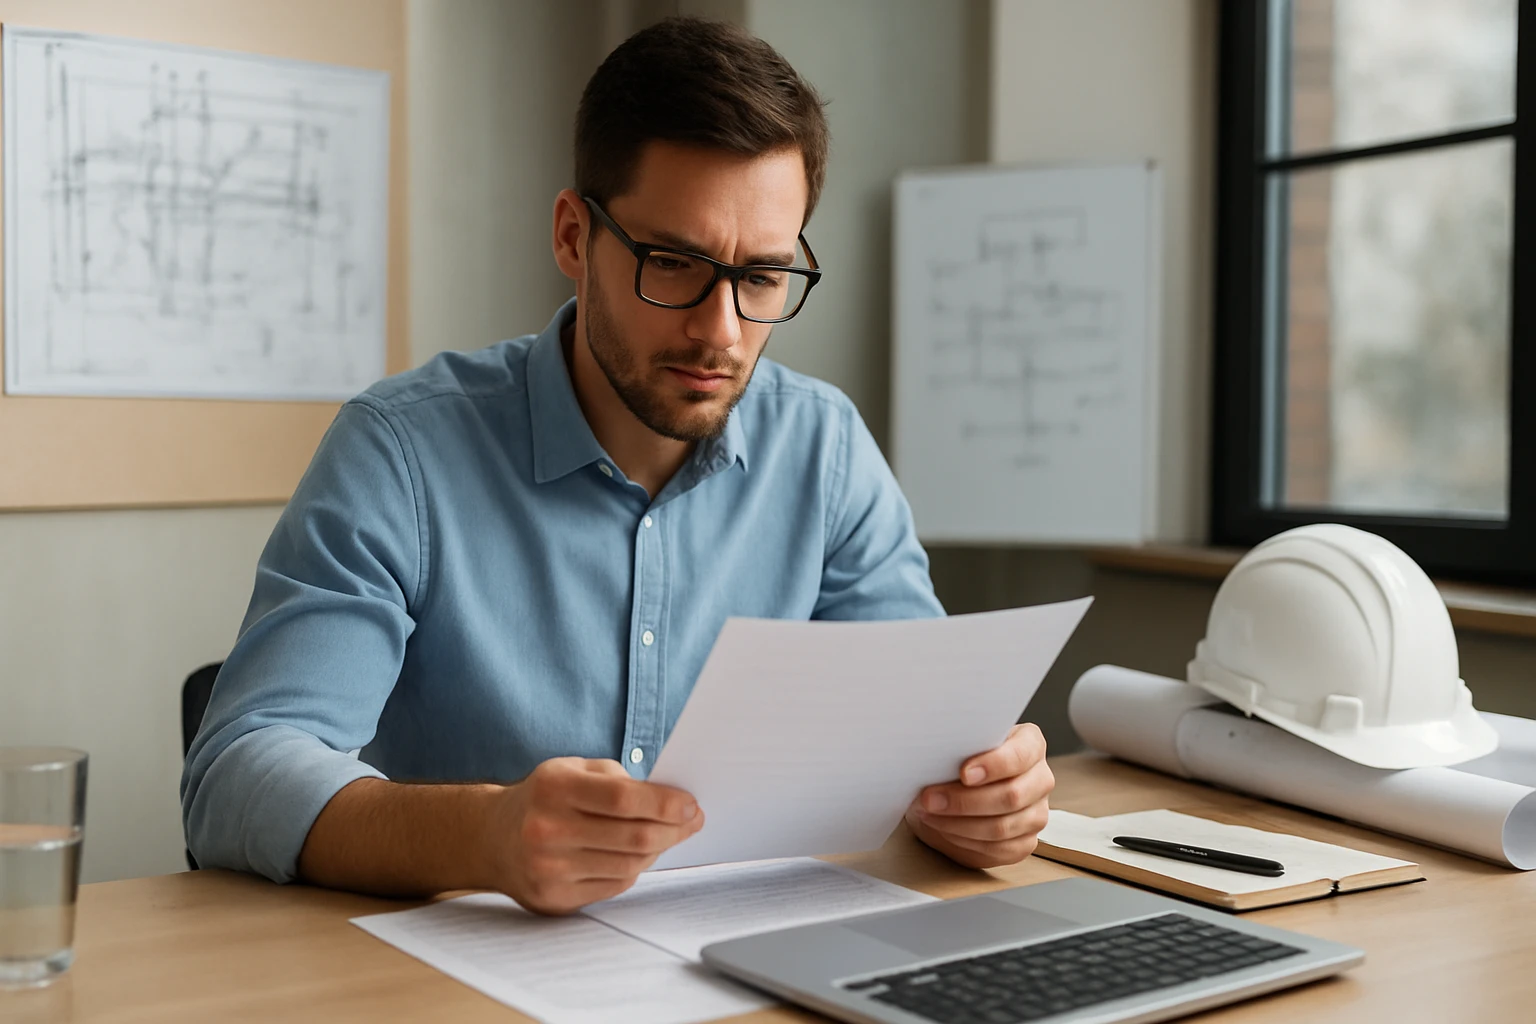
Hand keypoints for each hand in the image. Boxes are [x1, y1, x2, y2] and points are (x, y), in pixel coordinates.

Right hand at [485, 757, 703, 914]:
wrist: (492, 838)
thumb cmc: (545, 798)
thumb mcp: (573, 770)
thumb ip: (618, 780)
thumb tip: (672, 801)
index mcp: (554, 788)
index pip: (624, 799)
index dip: (665, 804)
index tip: (691, 805)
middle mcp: (547, 830)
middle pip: (633, 837)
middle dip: (673, 829)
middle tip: (692, 820)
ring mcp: (549, 869)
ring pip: (630, 866)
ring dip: (659, 850)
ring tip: (667, 835)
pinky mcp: (554, 898)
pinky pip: (615, 885)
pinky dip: (635, 869)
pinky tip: (636, 854)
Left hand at [905, 723, 1052, 869]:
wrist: (957, 788)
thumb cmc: (960, 760)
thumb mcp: (959, 745)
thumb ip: (959, 747)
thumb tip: (939, 756)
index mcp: (1030, 744)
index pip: (1020, 755)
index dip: (993, 765)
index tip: (964, 773)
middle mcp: (1040, 778)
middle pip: (1012, 796)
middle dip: (964, 800)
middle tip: (930, 799)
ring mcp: (1037, 813)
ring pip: (1002, 827)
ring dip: (958, 824)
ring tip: (930, 815)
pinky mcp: (1026, 841)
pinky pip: (998, 849)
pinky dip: (965, 841)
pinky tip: (944, 829)